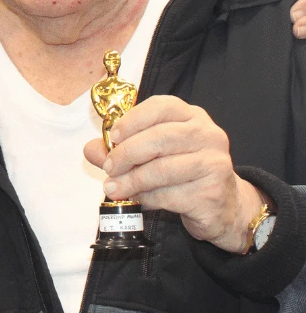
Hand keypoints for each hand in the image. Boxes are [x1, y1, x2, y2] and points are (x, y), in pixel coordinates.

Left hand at [83, 95, 264, 253]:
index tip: (113, 137)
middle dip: (127, 154)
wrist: (222, 205)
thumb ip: (121, 149)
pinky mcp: (212, 192)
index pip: (161, 106)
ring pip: (163, 169)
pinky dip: (147, 198)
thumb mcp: (153, 154)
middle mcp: (208, 135)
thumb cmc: (183, 172)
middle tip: (109, 168)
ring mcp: (214, 163)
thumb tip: (90, 149)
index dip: (133, 120)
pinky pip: (169, 195)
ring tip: (113, 188)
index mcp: (193, 117)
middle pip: (160, 138)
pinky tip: (138, 200)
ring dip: (131, 180)